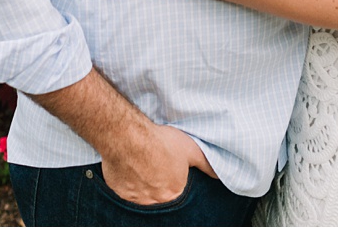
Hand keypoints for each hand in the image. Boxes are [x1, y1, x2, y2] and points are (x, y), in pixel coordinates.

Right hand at [98, 122, 215, 204]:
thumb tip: (218, 174)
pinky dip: (127, 181)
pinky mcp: (120, 192)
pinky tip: (128, 166)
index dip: (171, 175)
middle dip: (157, 181)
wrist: (129, 138)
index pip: (176, 189)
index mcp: (174, 191)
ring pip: (142, 193)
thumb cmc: (160, 142)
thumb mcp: (190, 149)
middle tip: (153, 163)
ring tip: (140, 163)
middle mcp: (156, 200)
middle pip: (159, 193)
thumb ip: (205, 163)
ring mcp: (137, 198)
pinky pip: (125, 189)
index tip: (166, 164)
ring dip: (142, 182)